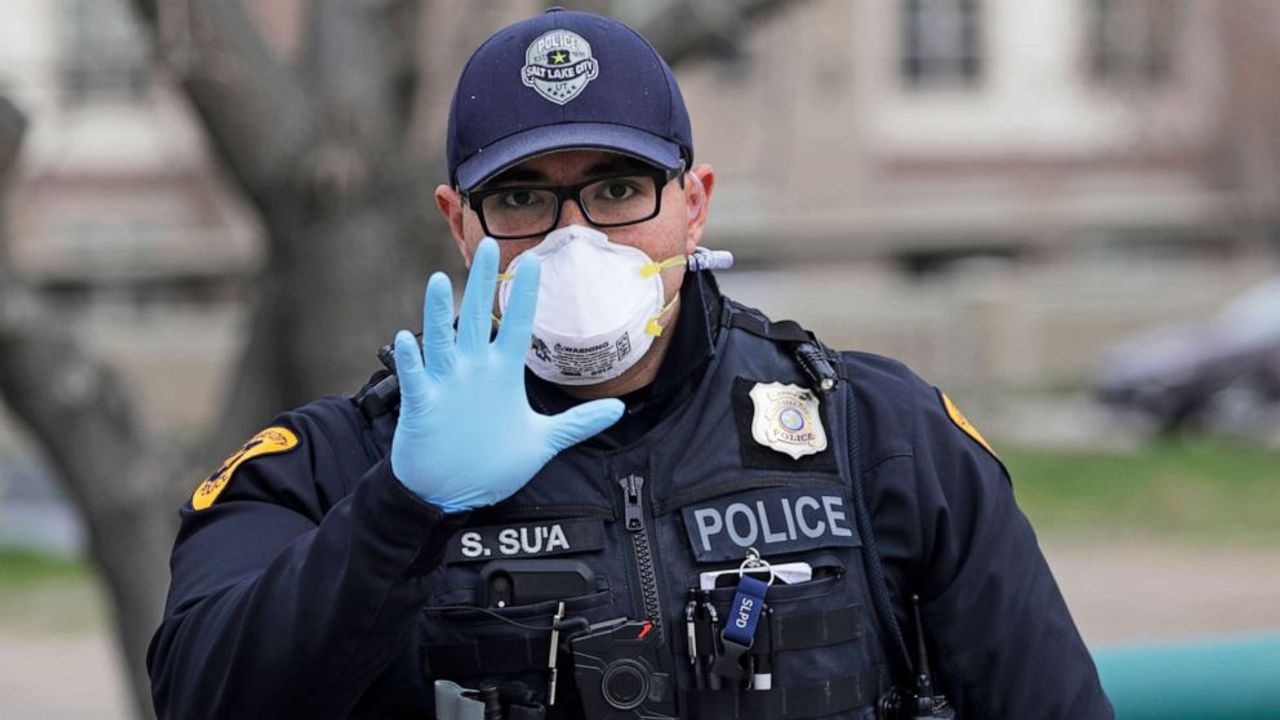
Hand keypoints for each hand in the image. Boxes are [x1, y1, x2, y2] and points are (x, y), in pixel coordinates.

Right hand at [390, 238, 623, 511]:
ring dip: (438, 313)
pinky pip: (415, 377)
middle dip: (482, 284)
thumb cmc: (492, 463)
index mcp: (501, 373)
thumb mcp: (541, 442)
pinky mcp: (422, 405)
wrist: (451, 492)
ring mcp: (446, 385)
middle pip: (477, 318)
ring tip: (438, 281)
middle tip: (487, 245)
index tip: (535, 261)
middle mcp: (473, 370)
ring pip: (441, 341)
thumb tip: (618, 409)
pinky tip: (408, 339)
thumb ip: (577, 424)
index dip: (526, 295)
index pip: (517, 326)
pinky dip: (411, 360)